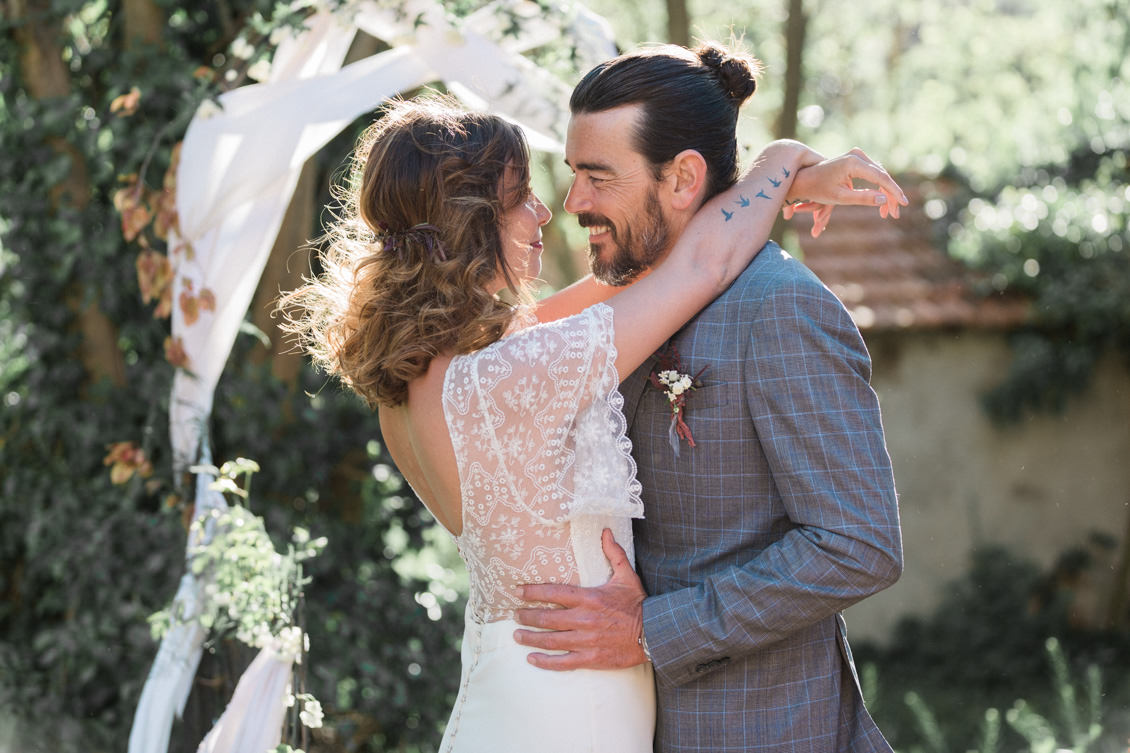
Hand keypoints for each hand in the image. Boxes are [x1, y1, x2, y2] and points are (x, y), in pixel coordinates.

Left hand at [513, 529, 647, 670]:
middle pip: (547, 618)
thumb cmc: (638, 604)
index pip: (554, 593)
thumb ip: (613, 554)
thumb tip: (605, 531)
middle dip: (527, 616)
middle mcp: (584, 619)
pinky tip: (532, 659)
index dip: (532, 592)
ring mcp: (586, 641)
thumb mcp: (627, 575)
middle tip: (514, 614)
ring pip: (551, 641)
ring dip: (531, 638)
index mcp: (590, 598)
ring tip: (517, 634)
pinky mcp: (591, 658)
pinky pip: (563, 663)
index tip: (517, 591)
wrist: (655, 633)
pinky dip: (545, 662)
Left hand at [782, 148, 908, 236]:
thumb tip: (884, 200)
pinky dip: (878, 187)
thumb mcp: (840, 197)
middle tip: (895, 214)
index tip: (902, 204)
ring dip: (886, 193)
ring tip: (889, 212)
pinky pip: (873, 174)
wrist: (804, 178)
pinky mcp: (856, 160)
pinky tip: (882, 201)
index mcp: (854, 163)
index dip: (893, 192)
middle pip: (882, 176)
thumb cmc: (818, 189)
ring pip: (879, 175)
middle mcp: (857, 155)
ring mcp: (857, 156)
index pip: (881, 178)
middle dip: (890, 196)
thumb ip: (862, 198)